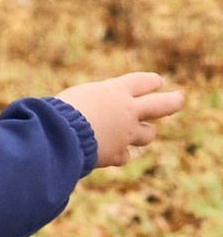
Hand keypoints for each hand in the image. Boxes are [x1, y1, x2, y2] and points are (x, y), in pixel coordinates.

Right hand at [59, 70, 183, 168]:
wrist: (58, 135)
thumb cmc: (58, 111)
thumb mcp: (77, 97)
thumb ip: (95, 102)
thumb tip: (97, 112)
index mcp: (115, 90)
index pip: (143, 81)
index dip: (150, 82)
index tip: (156, 81)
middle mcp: (127, 111)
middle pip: (162, 105)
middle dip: (173, 101)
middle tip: (179, 98)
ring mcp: (125, 134)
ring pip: (148, 134)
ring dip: (143, 133)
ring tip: (138, 133)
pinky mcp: (116, 154)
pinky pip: (123, 155)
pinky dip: (116, 153)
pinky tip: (106, 152)